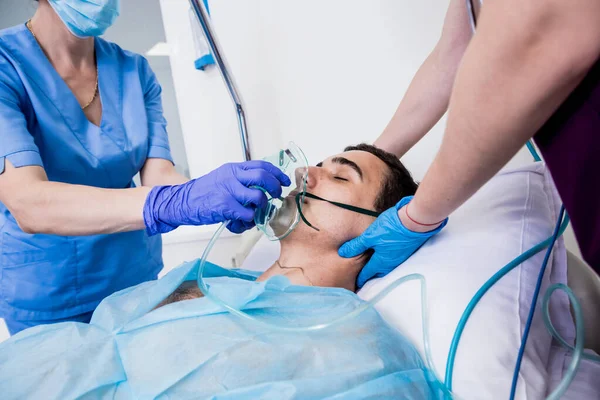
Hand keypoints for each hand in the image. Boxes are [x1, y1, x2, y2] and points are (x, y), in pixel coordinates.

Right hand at [143, 161, 290, 234]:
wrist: (182, 201)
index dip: (277, 174)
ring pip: (258, 198)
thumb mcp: (223, 178)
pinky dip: (248, 220)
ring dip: (261, 208)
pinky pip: (248, 214)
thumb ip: (241, 179)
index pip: (262, 165)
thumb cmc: (204, 192)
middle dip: (274, 188)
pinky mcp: (225, 206)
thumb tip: (264, 185)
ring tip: (254, 213)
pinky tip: (241, 221)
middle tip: (276, 196)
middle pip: (263, 178)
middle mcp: (232, 176)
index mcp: (233, 168)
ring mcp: (229, 191)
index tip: (284, 181)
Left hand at [338, 196, 447, 287]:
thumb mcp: (370, 235)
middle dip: (370, 276)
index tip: (355, 285)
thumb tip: (342, 253)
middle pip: (378, 273)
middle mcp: (391, 263)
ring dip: (379, 269)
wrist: (415, 222)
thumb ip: (357, 245)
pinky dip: (386, 261)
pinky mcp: (405, 251)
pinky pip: (393, 261)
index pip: (368, 274)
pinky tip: (385, 255)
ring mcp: (399, 258)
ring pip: (386, 267)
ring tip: (372, 268)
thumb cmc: (391, 228)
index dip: (360, 279)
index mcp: (381, 261)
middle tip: (362, 278)